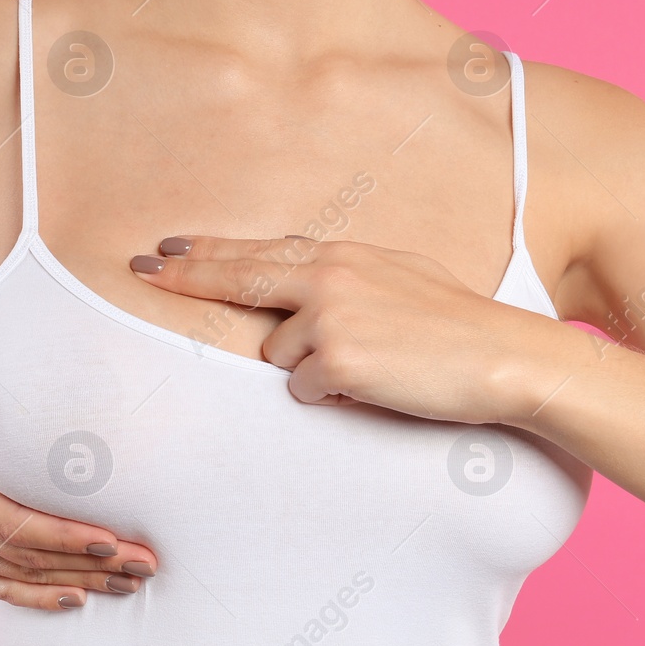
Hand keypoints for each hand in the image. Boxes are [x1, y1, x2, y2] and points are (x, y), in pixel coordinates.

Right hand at [0, 374, 159, 610]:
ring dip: (83, 582)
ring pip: (29, 576)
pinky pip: (8, 591)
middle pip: (34, 556)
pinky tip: (81, 600)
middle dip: (92, 563)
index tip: (110, 538)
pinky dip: (43, 599)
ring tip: (133, 581)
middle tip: (145, 563)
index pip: (17, 523)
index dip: (64, 536)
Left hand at [128, 235, 551, 423]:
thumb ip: (345, 278)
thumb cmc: (457, 323)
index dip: (208, 252)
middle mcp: (327, 278)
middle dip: (187, 276)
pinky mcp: (336, 362)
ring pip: (281, 356)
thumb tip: (308, 289)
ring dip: (311, 369)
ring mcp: (329, 319)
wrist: (501, 356)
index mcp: (342, 256)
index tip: (167, 248)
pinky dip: (334, 397)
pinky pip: (306, 391)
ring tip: (371, 366)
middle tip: (142, 270)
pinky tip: (374, 387)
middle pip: (240, 279)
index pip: (259, 251)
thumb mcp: (399, 278)